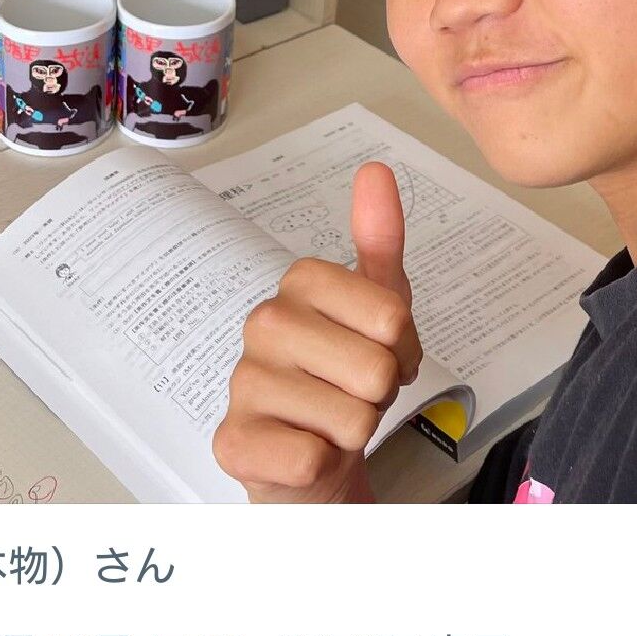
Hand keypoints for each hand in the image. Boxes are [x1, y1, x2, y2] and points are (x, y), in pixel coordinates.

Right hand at [213, 161, 420, 502]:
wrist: (306, 456)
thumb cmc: (342, 377)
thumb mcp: (376, 309)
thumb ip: (380, 241)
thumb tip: (376, 169)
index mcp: (299, 284)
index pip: (393, 317)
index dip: (402, 349)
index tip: (379, 353)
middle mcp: (263, 324)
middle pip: (376, 369)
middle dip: (379, 395)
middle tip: (352, 394)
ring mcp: (244, 383)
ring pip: (352, 418)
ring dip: (353, 433)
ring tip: (328, 422)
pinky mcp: (234, 443)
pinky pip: (312, 457)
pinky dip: (321, 465)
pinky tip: (302, 451)